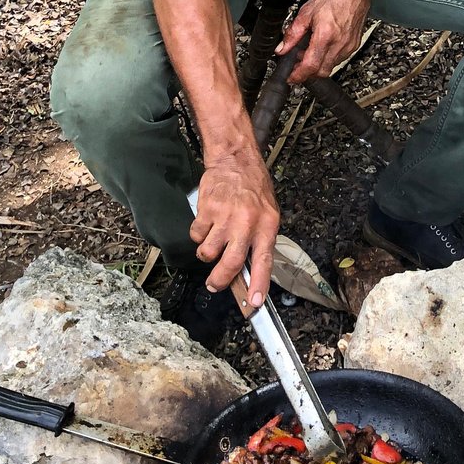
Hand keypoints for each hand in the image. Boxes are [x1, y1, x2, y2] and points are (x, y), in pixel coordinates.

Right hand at [190, 148, 280, 307]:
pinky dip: (198, 234)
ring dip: (206, 253)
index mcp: (266, 225)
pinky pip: (196, 235)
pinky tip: (206, 223)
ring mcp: (225, 217)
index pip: (263, 261)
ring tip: (212, 242)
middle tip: (214, 285)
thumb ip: (259, 240)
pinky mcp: (206, 211)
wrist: (235, 161)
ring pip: (208, 252)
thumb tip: (249, 270)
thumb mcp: (268, 213)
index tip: (253, 303)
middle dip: (220, 280)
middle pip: (230, 263)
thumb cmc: (253, 188)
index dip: (258, 284)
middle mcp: (246, 223)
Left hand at [276, 0, 372, 84]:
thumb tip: (282, 48)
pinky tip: (321, 47)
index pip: (311, 66)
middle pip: (321, 71)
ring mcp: (349, 46)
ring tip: (307, 52)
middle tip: (296, 65)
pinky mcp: (355, 44)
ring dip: (317, 65)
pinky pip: (339, 59)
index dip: (299, 75)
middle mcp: (339, 44)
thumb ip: (293, 33)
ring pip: (330, 67)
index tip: (291, 78)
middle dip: (307, 73)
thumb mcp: (307, 11)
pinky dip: (328, 58)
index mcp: (326, 35)